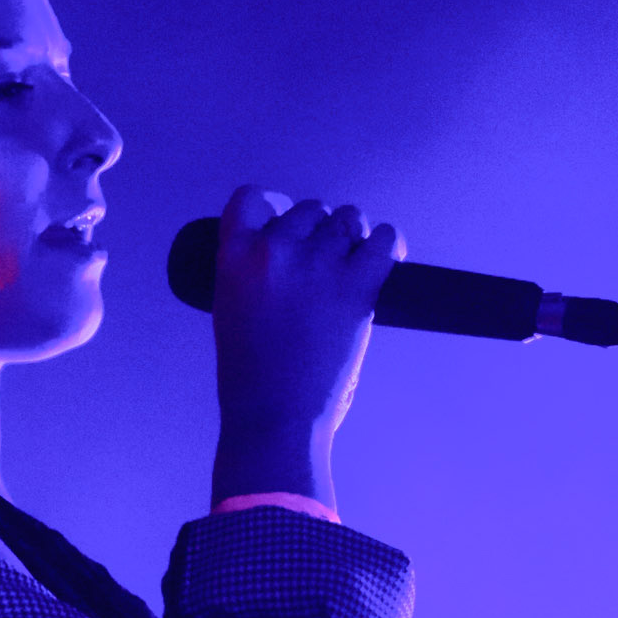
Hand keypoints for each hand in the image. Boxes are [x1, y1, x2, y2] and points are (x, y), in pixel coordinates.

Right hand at [210, 185, 400, 509]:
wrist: (275, 418)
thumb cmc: (251, 378)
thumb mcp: (229, 311)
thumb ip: (251, 273)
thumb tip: (286, 250)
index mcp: (234, 259)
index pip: (252, 198)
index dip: (274, 206)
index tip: (286, 220)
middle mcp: (274, 253)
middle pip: (309, 210)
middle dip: (318, 231)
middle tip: (322, 263)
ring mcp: (317, 266)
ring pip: (347, 219)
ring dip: (353, 237)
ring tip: (352, 264)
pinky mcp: (356, 286)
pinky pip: (384, 240)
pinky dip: (388, 244)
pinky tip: (385, 257)